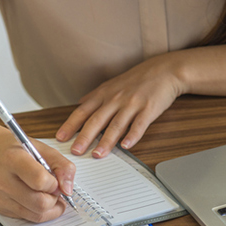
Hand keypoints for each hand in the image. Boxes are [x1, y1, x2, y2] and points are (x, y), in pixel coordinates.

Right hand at [0, 132, 75, 222]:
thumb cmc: (18, 150)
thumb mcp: (44, 149)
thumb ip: (62, 166)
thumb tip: (68, 189)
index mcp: (12, 159)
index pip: (39, 180)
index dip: (54, 184)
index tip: (56, 180)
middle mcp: (2, 180)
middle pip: (40, 203)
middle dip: (54, 198)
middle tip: (54, 189)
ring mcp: (0, 197)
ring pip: (36, 215)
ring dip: (49, 207)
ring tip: (47, 194)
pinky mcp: (0, 208)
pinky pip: (28, 218)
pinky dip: (38, 211)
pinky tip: (36, 197)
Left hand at [55, 53, 184, 156]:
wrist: (164, 70)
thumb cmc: (138, 79)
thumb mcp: (112, 84)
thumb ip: (96, 96)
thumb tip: (80, 104)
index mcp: (104, 94)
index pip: (83, 111)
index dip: (71, 125)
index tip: (61, 137)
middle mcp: (115, 99)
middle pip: (97, 120)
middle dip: (85, 136)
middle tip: (76, 151)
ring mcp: (132, 104)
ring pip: (116, 124)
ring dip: (106, 141)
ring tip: (98, 154)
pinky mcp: (148, 109)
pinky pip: (139, 124)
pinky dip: (132, 136)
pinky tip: (126, 146)